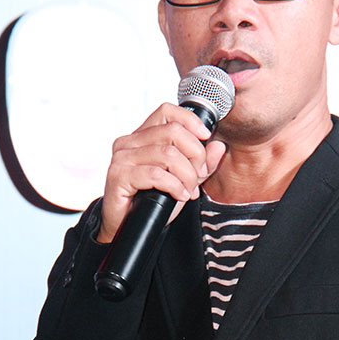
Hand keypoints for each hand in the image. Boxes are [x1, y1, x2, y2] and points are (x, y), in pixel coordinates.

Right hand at [97, 103, 226, 242]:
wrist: (128, 227)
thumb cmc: (152, 201)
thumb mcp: (185, 180)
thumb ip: (202, 164)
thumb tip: (219, 146)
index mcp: (142, 136)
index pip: (167, 111)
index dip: (190, 121)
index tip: (206, 137)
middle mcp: (129, 142)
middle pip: (173, 132)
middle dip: (195, 154)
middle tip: (199, 175)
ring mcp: (122, 157)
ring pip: (168, 154)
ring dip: (187, 175)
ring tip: (188, 190)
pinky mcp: (119, 175)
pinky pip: (156, 174)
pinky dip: (174, 186)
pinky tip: (179, 196)